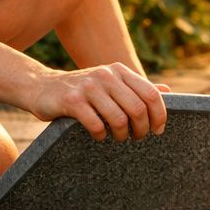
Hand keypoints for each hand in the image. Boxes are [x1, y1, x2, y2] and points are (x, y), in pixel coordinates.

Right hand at [25, 62, 167, 140]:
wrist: (41, 87)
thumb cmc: (83, 90)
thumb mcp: (110, 83)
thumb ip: (136, 88)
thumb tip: (167, 91)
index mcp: (119, 71)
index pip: (150, 94)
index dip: (159, 115)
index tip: (157, 131)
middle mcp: (106, 75)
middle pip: (137, 109)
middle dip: (141, 129)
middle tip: (136, 138)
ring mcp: (88, 87)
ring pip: (119, 119)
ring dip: (122, 135)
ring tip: (118, 138)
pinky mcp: (72, 100)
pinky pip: (96, 125)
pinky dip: (101, 136)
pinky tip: (99, 136)